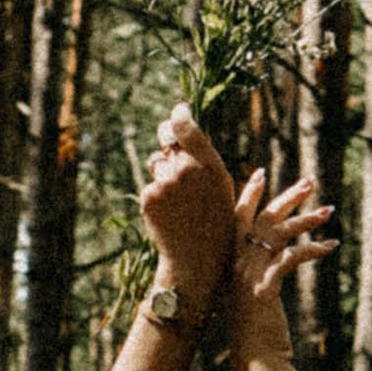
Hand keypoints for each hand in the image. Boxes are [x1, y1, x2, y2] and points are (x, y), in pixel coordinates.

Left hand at [137, 107, 236, 315]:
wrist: (196, 260)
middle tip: (171, 151)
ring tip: (177, 198)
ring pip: (157, 163)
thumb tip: (189, 124)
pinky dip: (155, 194)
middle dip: (167, 143)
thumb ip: (206, 157)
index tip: (178, 110)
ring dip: (162, 172)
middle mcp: (188, 171)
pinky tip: (168, 211)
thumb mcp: (222, 187)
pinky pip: (149, 184)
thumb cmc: (214, 222)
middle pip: (167, 142)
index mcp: (211, 166)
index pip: (186, 128)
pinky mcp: (149, 197)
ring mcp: (166, 184)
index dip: (179, 115)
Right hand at [227, 167, 338, 370]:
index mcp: (229, 264)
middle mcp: (235, 265)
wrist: (254, 364)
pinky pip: (291, 258)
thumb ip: (257, 277)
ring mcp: (248, 276)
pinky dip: (313, 249)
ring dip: (307, 220)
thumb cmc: (256, 336)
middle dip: (287, 198)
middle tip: (310, 182)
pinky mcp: (264, 289)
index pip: (235, 219)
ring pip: (279, 235)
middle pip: (262, 219)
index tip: (261, 173)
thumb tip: (273, 262)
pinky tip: (330, 246)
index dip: (249, 195)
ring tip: (329, 211)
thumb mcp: (251, 300)